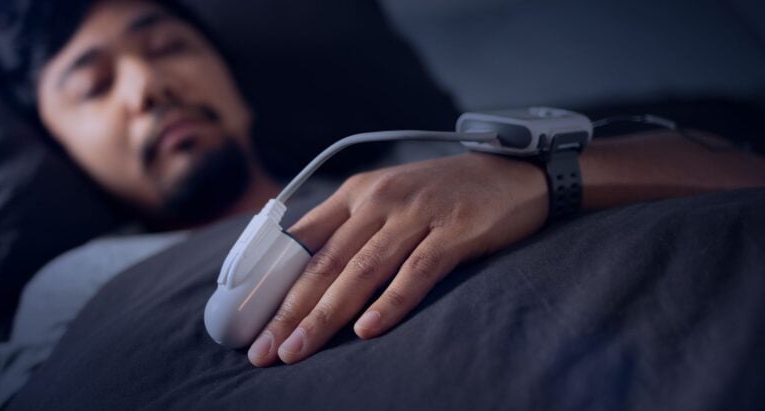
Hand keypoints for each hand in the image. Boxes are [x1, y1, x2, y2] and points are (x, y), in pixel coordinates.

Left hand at [247, 152, 549, 365]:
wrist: (515, 173)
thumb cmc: (444, 194)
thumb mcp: (388, 199)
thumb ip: (349, 230)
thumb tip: (304, 277)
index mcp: (356, 193)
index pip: (301, 240)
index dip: (272, 283)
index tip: (249, 321)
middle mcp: (379, 201)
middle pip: (323, 263)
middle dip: (288, 311)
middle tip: (264, 350)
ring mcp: (417, 215)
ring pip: (360, 271)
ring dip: (326, 315)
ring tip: (298, 350)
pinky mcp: (454, 233)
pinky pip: (415, 273)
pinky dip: (389, 303)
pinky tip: (366, 331)